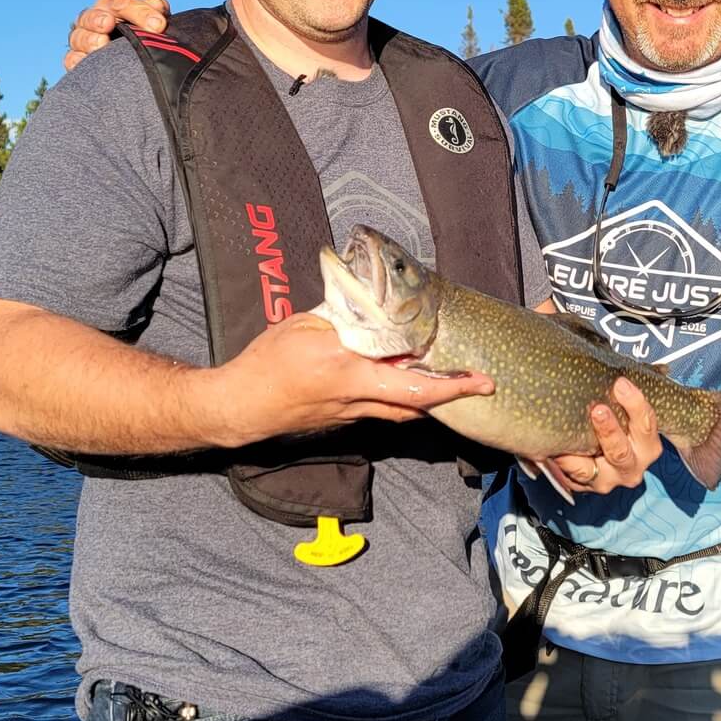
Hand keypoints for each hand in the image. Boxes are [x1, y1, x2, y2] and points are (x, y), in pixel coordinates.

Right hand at [65, 0, 170, 71]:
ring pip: (78, 37)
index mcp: (112, 7)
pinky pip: (71, 59)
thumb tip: (158, 7)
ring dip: (88, 39)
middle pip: (89, 16)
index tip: (158, 25)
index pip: (121, 3)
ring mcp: (83, 41)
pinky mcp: (79, 61)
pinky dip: (77, 60)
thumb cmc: (147, 35)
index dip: (139, 11)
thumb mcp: (156, 22)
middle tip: (108, 23)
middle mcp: (94, 21)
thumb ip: (157, 11)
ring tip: (100, 44)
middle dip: (97, 18)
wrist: (141, 63)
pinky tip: (87, 62)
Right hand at [214, 313, 494, 446]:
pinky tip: (409, 380)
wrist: (240, 407)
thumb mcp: (303, 326)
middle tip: (480, 382)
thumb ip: (341, 315)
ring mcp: (351, 414)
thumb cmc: (266, 362)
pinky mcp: (345, 421)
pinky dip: (403, 398)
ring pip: (402, 410)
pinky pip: (384, 410)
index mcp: (346, 369)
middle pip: (415, 404)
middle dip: (451, 395)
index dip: (450, 385)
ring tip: (452, 379)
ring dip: (428, 397)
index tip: (480, 380)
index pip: (409, 383)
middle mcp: (355, 398)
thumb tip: (370, 298)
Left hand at [547, 377, 661, 493]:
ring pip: (589, 470)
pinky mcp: (584, 487)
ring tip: (562, 440)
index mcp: (647, 446)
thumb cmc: (619, 423)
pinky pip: (567, 477)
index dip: (635, 403)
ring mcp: (606, 480)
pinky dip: (557, 463)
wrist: (606, 459)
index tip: (620, 383)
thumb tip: (608, 354)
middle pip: (620, 452)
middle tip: (598, 410)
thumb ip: (622, 392)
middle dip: (609, 431)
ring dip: (575, 455)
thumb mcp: (627, 412)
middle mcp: (631, 468)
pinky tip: (547, 451)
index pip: (646, 424)